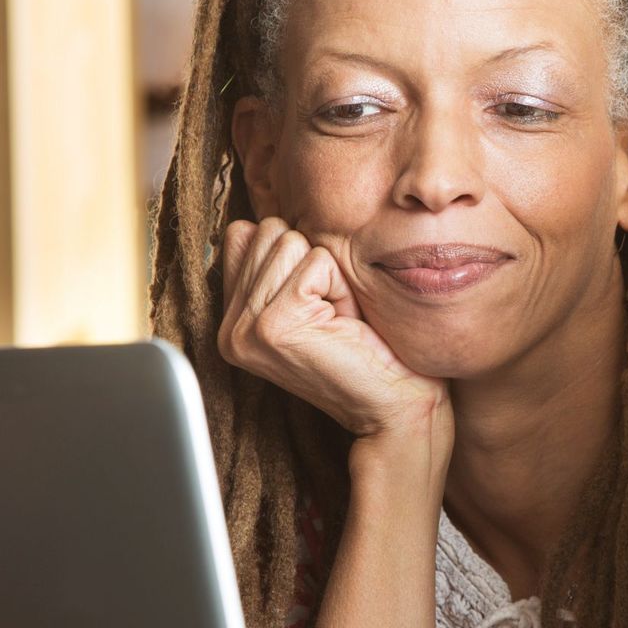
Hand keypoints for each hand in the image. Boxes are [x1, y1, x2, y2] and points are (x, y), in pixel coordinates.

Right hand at [218, 217, 448, 442]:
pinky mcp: (275, 324)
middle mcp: (230, 327)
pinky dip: (342, 288)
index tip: (318, 304)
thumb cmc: (369, 351)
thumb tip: (261, 220)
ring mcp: (247, 327)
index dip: (298, 256)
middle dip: (315, 263)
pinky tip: (346, 326)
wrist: (396, 407)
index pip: (245, 234)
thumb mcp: (315, 302)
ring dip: (331, 276)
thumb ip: (279, 266)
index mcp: (233, 320)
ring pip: (291, 242)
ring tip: (339, 321)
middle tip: (333, 316)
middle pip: (269, 231)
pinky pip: (316, 262)